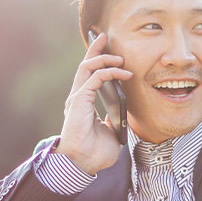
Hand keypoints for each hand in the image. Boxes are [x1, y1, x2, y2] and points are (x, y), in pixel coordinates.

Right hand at [57, 32, 132, 174]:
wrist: (83, 164)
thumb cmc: (94, 153)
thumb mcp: (109, 133)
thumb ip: (111, 122)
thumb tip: (116, 117)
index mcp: (84, 104)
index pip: (89, 76)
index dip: (96, 60)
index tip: (106, 48)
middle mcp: (79, 98)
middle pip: (85, 65)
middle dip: (95, 49)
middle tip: (104, 36)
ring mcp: (78, 98)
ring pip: (88, 67)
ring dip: (104, 58)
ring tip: (120, 57)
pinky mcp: (80, 101)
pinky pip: (95, 78)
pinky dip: (109, 72)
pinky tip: (123, 72)